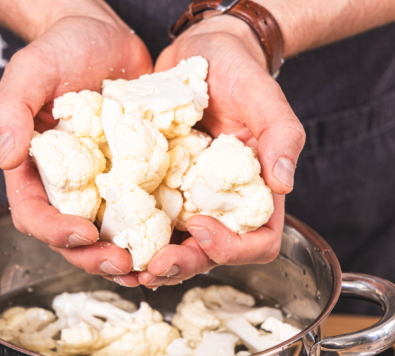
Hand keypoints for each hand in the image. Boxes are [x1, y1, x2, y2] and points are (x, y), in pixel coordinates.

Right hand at [0, 2, 150, 285]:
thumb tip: (6, 158)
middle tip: (123, 264)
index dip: (55, 232)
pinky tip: (174, 242)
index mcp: (35, 171)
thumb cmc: (60, 48)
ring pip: (109, 236)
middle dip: (94, 258)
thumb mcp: (28, 71)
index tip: (83, 233)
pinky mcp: (134, 179)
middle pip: (72, 239)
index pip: (34, 215)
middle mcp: (68, 187)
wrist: (104, 33)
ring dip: (127, 257)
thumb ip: (10, 112)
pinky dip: (155, 234)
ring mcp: (102, 186)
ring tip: (151, 266)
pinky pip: (142, 214)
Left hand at [138, 14, 304, 287]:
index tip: (201, 225)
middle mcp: (222, 206)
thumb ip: (282, 137)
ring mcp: (188, 202)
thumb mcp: (265, 98)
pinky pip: (146, 225)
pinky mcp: (158, 191)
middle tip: (153, 265)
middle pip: (209, 256)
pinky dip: (130, 238)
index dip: (231, 248)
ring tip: (127, 263)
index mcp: (255, 195)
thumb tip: (284, 184)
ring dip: (153, 263)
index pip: (258, 243)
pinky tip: (110, 240)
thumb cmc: (240, 72)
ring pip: (176, 249)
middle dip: (182, 265)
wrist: (201, 52)